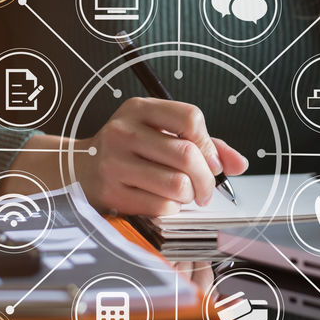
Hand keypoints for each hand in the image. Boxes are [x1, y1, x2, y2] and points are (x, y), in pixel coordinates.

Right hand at [72, 97, 247, 215]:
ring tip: (184, 195)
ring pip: (176, 184)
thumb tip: (239, 164)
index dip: (209, 144)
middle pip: (187, 155)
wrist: (80, 168)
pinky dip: (171, 209)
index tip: (212, 161)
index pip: (190, 118)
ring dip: (189, 196)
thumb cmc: (128, 150)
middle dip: (206, 179)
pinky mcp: (112, 193)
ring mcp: (115, 163)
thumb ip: (202, 143)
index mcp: (139, 109)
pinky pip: (160, 206)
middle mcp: (124, 132)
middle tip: (206, 189)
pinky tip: (164, 203)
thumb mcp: (159, 133)